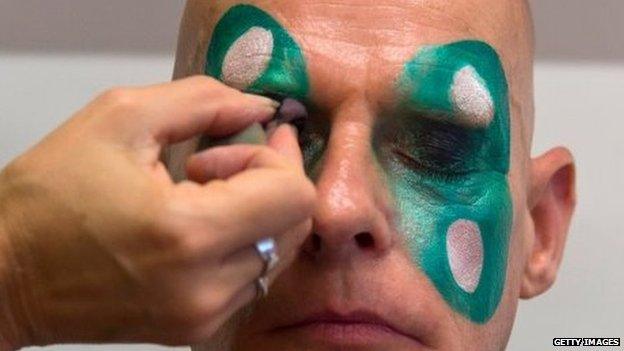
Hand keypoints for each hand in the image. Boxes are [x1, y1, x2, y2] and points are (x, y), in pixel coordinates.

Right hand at [0, 76, 315, 347]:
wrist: (4, 278)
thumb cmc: (47, 200)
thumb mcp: (120, 118)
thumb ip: (204, 101)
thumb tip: (260, 109)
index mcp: (186, 233)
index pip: (294, 196)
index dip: (279, 158)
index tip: (250, 138)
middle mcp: (205, 286)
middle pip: (295, 225)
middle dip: (271, 181)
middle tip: (222, 160)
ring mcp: (203, 316)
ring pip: (279, 251)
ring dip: (255, 212)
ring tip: (201, 195)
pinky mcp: (197, 329)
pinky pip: (253, 277)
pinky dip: (242, 243)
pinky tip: (199, 225)